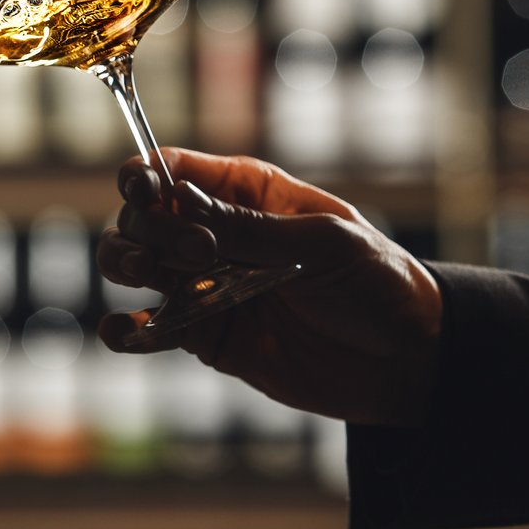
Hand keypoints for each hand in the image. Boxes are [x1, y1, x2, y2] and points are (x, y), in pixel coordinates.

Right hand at [97, 148, 441, 426]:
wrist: (405, 360)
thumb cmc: (375, 282)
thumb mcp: (321, 244)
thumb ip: (247, 229)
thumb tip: (178, 201)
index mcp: (245, 192)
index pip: (171, 168)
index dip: (143, 175)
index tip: (141, 192)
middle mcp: (214, 233)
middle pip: (143, 216)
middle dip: (147, 226)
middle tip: (196, 253)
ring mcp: (204, 285)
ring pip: (133, 265)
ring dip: (124, 265)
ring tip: (149, 277)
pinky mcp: (205, 336)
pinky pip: (150, 330)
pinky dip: (125, 331)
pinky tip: (124, 332)